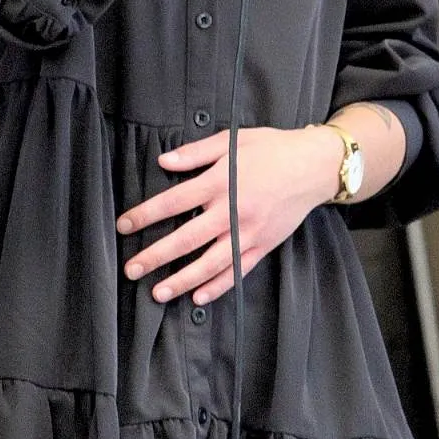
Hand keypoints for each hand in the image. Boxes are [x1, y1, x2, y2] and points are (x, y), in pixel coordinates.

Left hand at [116, 125, 339, 304]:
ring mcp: (249, 232)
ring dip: (182, 280)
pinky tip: (198, 297)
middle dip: (156, 255)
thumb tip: (164, 161)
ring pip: (211, 262)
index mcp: (221, 181)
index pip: (174, 201)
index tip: (124, 226)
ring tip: (157, 292)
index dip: (146, 215)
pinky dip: (219, 286)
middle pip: (187, 238)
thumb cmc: (271, 148)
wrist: (314, 165)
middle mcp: (232, 210)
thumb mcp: (232, 140)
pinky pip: (238, 270)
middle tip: (131, 269)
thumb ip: (196, 153)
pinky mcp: (263, 245)